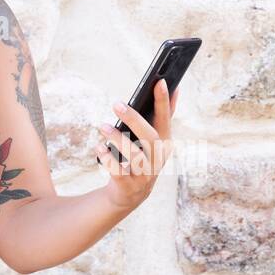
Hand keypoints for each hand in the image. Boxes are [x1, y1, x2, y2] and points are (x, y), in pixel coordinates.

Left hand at [95, 78, 177, 211]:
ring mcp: (144, 174)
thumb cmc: (143, 156)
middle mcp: (158, 159)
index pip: (166, 119)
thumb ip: (164, 115)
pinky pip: (118, 171)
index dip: (164, 101)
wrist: (131, 193)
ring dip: (117, 139)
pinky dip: (107, 158)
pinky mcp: (128, 185)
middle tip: (116, 104)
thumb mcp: (155, 139)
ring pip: (134, 156)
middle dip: (134, 119)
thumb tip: (175, 88)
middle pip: (150, 137)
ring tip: (103, 126)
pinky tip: (99, 147)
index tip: (159, 81)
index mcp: (165, 143)